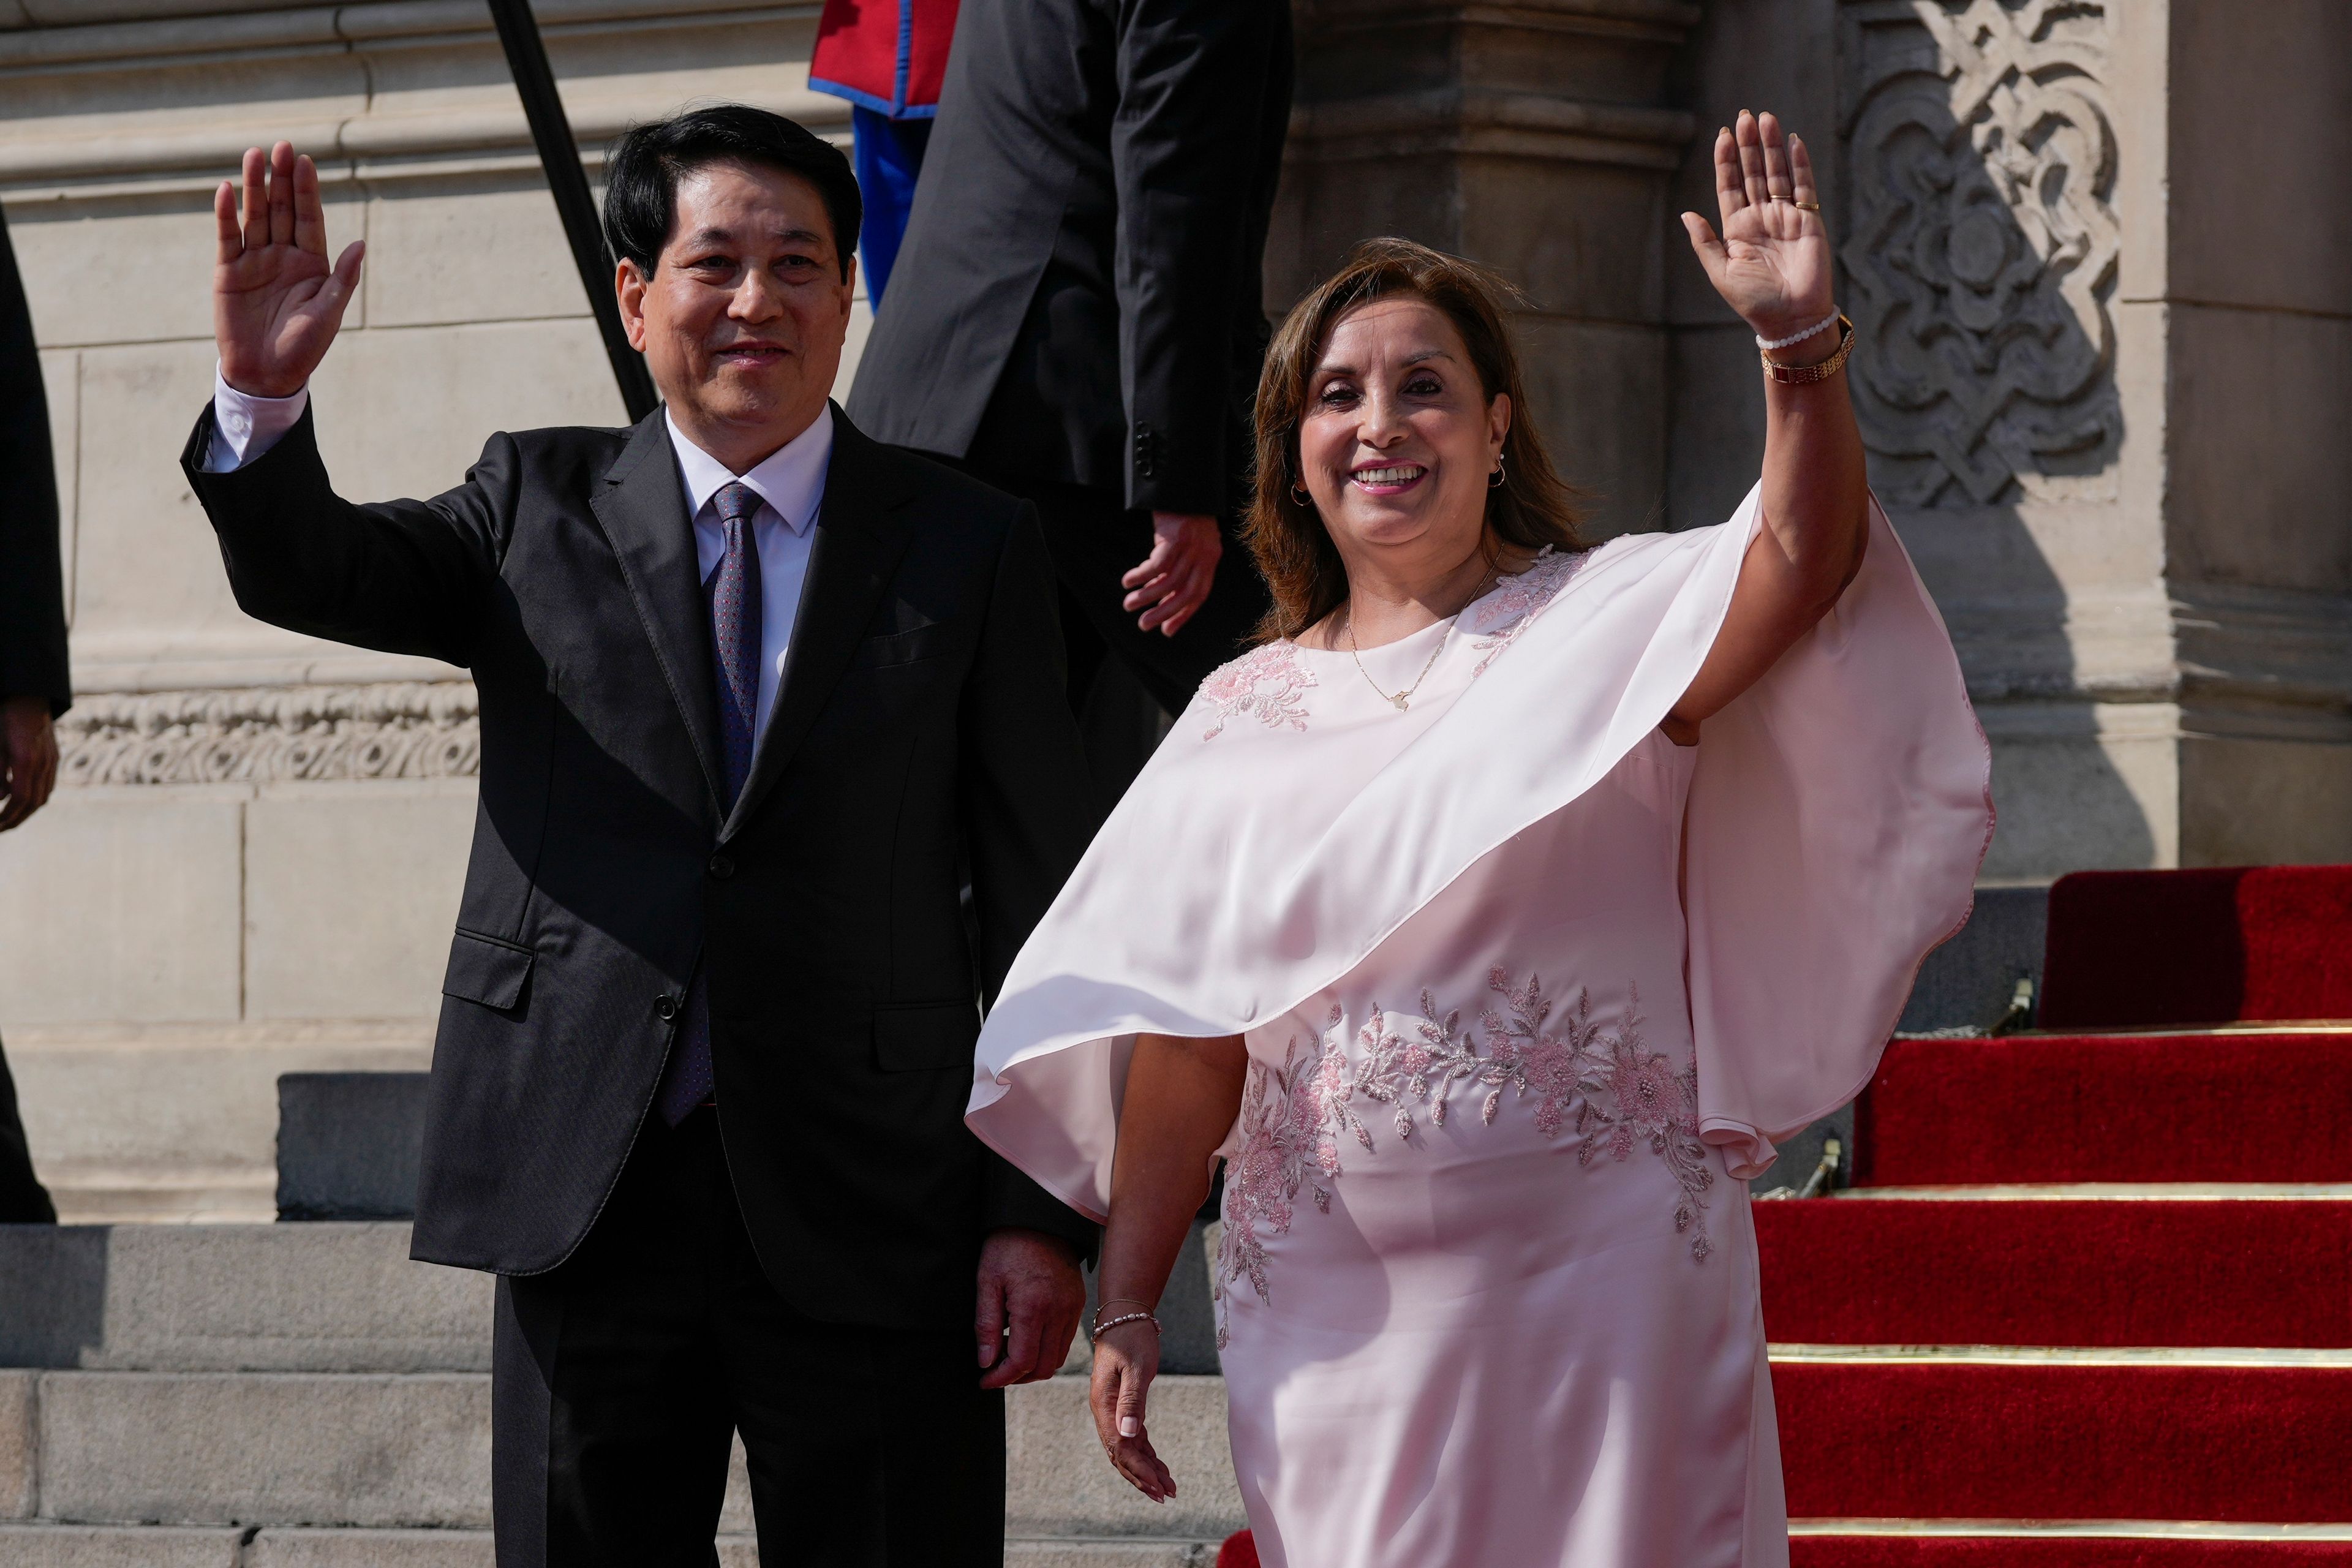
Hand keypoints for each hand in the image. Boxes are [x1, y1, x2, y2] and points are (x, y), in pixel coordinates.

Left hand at [0, 696, 57, 831]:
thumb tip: (0, 798)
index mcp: (27, 760)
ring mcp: (51, 761)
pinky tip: (24, 802)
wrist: (30, 696)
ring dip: (27, 813)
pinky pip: (48, 786)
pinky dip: (36, 800)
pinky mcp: (54, 758)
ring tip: (10, 820)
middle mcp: (43, 764)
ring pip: (43, 797)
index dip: (7, 816)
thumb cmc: (6, 718)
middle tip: (0, 829)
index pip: (20, 798)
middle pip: (34, 802)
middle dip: (16, 820)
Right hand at [215, 142, 364, 398]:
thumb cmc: (304, 348)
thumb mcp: (328, 314)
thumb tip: (360, 244)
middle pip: (282, 209)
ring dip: (254, 187)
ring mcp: (254, 261)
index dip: (307, 190)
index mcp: (312, 264)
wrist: (267, 374)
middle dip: (282, 179)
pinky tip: (226, 190)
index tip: (306, 161)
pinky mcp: (228, 271)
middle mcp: (283, 256)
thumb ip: (343, 279)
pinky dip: (226, 215)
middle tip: (282, 146)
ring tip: (254, 155)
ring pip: (255, 216)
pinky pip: (227, 237)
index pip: (309, 219)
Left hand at [974, 1227, 1085, 1389]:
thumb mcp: (987, 1281)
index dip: (1001, 1378)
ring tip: (1009, 1354)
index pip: (1022, 1361)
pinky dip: (1046, 1350)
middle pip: (1043, 1367)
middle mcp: (1059, 1311)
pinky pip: (1065, 1341)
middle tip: (995, 1370)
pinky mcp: (1079, 1303)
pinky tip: (1027, 1339)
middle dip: (1017, 1377)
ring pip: (1057, 1358)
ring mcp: (1073, 1308)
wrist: (1039, 1218)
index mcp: (1033, 1306)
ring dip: (1033, 1366)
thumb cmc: (1007, 1246)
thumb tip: (985, 1363)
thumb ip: (986, 1325)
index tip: (984, 1380)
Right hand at [1090, 1318, 1174, 1501]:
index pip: (1120, 1447)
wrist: (1125, 1315)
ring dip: (1146, 1469)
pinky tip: (1160, 1465)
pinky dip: (1147, 1454)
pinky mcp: (1122, 1406)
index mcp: (1103, 1405)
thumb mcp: (1136, 1367)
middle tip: (1167, 1495)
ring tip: (1169, 1487)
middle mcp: (1104, 1412)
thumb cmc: (1132, 1337)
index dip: (1139, 1470)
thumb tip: (1128, 1436)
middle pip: (1121, 1455)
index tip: (1159, 1487)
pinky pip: (1133, 1438)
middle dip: (1143, 1477)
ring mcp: (1111, 1410)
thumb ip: (1132, 1401)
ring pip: (1127, 1449)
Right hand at [1122, 512, 1221, 637]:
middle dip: (1163, 612)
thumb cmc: (1183, 512)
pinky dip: (1142, 576)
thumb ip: (1184, 565)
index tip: (1167, 631)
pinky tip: (1128, 580)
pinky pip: (1157, 565)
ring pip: (1169, 581)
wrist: (1183, 482)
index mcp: (1211, 557)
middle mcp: (1205, 554)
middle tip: (1144, 625)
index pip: (1200, 594)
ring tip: (1129, 604)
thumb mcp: (1190, 541)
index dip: (1184, 615)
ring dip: (1147, 596)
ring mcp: (1192, 546)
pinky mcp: (1176, 536)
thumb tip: (1165, 593)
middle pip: (1185, 593)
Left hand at [1681, 110, 1835, 344]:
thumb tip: (1686, 213)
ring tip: (1765, 118)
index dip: (1726, 161)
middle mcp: (1760, 218)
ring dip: (1771, 146)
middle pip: (1753, 173)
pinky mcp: (1807, 221)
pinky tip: (1792, 141)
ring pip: (1777, 173)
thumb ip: (1705, 241)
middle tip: (1744, 116)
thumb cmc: (1754, 301)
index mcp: (1737, 229)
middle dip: (1748, 145)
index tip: (1722, 135)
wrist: (1790, 318)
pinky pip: (1803, 187)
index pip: (1730, 186)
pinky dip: (1799, 164)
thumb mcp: (1721, 272)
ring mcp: (1784, 217)